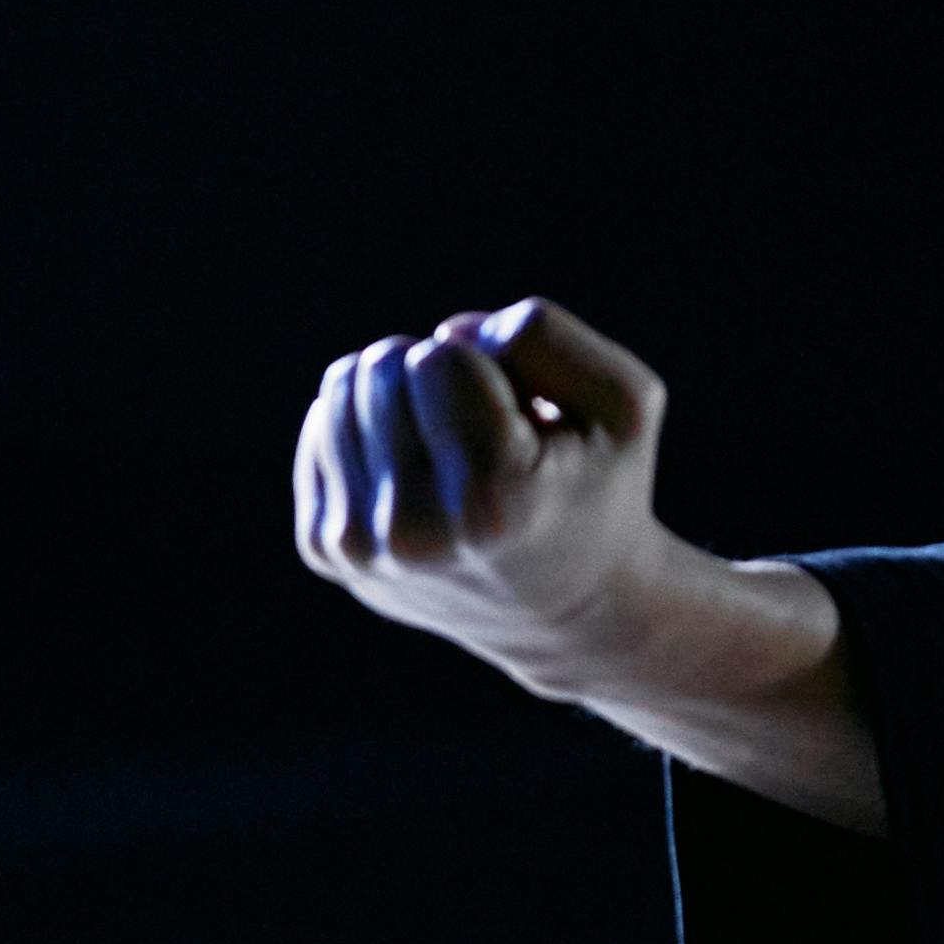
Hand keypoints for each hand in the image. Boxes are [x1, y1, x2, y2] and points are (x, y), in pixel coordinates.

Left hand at [292, 297, 682, 696]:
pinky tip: (413, 470)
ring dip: (395, 394)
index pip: (436, 359)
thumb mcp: (624, 402)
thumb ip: (547, 337)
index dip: (484, 363)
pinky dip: (365, 428)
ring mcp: (361, 548)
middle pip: (380, 368)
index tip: (519, 415)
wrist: (561, 610)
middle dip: (431, 371)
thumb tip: (445, 333)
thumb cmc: (597, 486)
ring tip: (449, 448)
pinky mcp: (324, 550)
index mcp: (493, 499)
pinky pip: (319, 427)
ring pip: (339, 390)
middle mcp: (416, 533)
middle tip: (482, 429)